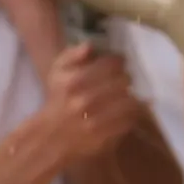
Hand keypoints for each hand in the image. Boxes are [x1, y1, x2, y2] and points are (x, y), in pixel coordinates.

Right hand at [42, 43, 144, 164]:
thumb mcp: (57, 73)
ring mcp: (95, 121)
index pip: (111, 64)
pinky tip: (128, 110)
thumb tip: (90, 46)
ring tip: (128, 95)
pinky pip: (128, 120)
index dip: (119, 61)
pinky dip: (132, 113)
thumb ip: (71, 55)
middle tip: (125, 80)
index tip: (120, 64)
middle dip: (126, 78)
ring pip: (129, 101)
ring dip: (132, 95)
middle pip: (123, 81)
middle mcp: (84, 101)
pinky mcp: (104, 137)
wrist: (51, 136)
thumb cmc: (58, 99)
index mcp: (73, 82)